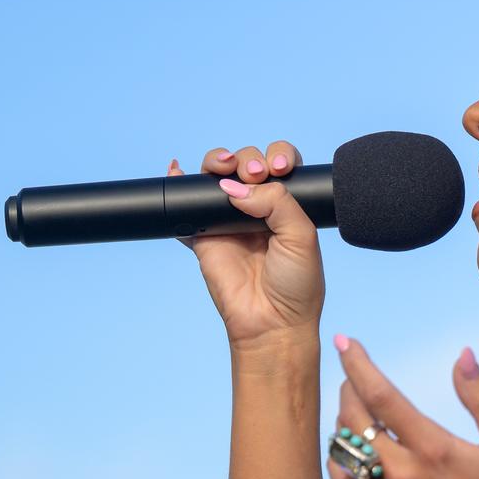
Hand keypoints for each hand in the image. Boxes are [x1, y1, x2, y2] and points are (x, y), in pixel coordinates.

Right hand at [173, 144, 324, 350]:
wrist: (273, 322)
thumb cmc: (296, 285)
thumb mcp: (302, 236)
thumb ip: (276, 201)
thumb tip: (236, 186)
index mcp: (288, 206)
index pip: (279, 164)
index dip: (276, 156)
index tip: (278, 168)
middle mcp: (259, 209)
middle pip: (245, 164)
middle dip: (247, 160)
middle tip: (254, 174)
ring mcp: (229, 221)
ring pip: (215, 177)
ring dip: (215, 161)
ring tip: (221, 166)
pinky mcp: (203, 236)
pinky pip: (186, 207)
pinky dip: (178, 185)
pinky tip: (177, 169)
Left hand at [326, 337, 478, 478]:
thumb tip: (463, 355)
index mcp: (432, 450)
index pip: (381, 396)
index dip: (358, 364)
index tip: (345, 341)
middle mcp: (401, 474)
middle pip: (353, 421)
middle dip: (349, 390)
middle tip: (355, 377)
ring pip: (343, 453)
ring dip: (343, 425)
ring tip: (354, 411)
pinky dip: (338, 462)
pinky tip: (346, 452)